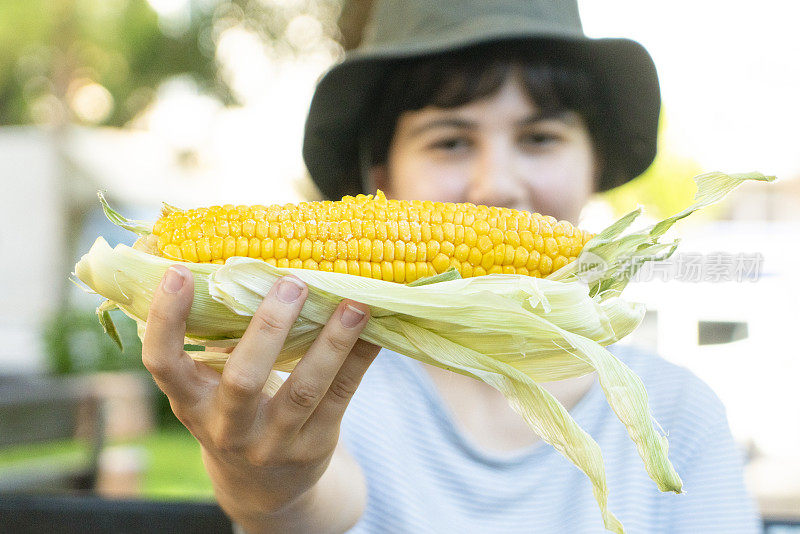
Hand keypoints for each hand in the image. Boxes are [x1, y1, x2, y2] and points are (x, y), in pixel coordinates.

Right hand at [142, 265, 378, 523]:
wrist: (263, 486)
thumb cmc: (233, 413)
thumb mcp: (209, 389)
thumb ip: (214, 341)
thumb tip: (234, 262)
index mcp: (190, 402)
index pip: (163, 363)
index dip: (167, 319)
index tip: (177, 271)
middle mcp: (227, 427)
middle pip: (243, 380)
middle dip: (268, 329)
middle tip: (292, 283)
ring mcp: (272, 441)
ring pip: (304, 390)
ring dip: (331, 342)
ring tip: (354, 304)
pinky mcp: (313, 445)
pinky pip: (340, 397)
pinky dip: (358, 359)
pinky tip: (374, 330)